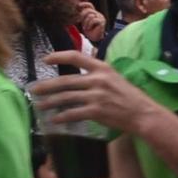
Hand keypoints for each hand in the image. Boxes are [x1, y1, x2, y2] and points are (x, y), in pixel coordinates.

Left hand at [30, 52, 161, 135]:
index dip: (58, 57)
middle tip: (34, 89)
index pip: (76, 57)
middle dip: (46, 86)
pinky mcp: (97, 111)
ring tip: (40, 106)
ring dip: (50, 103)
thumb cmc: (131, 98)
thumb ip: (98, 76)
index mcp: (103, 68)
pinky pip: (74, 113)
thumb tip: (79, 78)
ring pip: (66, 98)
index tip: (45, 59)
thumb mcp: (116, 79)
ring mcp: (97, 96)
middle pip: (65, 81)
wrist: (144, 114)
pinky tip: (55, 120)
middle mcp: (98, 80)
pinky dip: (62, 117)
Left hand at [79, 7, 106, 43]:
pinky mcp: (102, 22)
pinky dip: (89, 25)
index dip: (84, 4)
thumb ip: (82, 14)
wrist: (94, 38)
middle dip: (82, 16)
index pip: (89, 5)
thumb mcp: (83, 21)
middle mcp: (98, 14)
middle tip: (81, 22)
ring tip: (86, 27)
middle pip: (88, 10)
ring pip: (90, 15)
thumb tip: (77, 8)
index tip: (78, 5)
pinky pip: (93, 20)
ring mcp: (100, 17)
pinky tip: (89, 28)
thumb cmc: (88, 30)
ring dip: (86, 22)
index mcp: (93, 12)